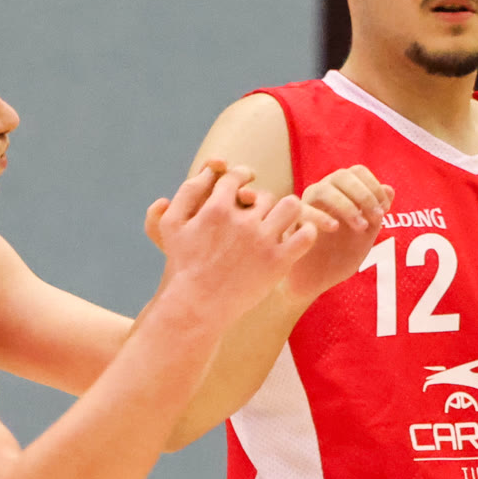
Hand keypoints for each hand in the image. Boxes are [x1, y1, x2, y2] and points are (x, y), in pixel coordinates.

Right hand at [152, 163, 316, 320]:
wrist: (197, 307)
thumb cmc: (181, 265)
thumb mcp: (171, 225)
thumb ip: (187, 193)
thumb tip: (208, 171)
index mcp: (217, 208)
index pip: (238, 176)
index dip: (242, 178)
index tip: (245, 188)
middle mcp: (242, 221)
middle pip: (265, 194)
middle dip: (261, 204)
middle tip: (259, 217)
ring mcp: (262, 241)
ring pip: (291, 206)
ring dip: (286, 211)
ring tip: (280, 222)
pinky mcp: (278, 262)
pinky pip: (306, 234)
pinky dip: (306, 230)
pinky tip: (298, 236)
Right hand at [284, 165, 393, 304]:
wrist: (314, 281)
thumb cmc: (338, 256)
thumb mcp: (365, 237)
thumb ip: (376, 214)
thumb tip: (389, 189)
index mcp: (341, 192)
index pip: (357, 172)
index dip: (374, 186)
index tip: (384, 209)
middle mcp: (322, 192)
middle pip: (342, 175)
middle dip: (363, 194)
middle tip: (376, 217)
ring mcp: (305, 205)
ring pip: (323, 189)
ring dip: (346, 205)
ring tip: (360, 226)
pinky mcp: (292, 222)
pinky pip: (303, 210)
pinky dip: (320, 216)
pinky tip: (334, 228)